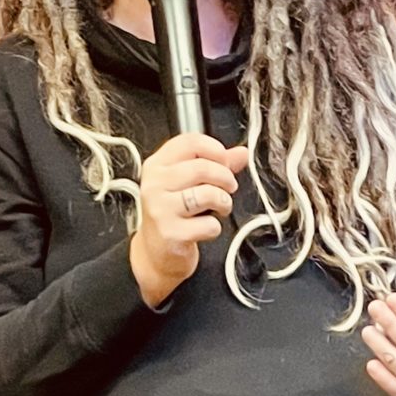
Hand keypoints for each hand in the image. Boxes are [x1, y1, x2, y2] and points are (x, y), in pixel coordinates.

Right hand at [130, 133, 248, 307]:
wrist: (154, 253)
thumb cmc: (172, 214)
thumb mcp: (188, 184)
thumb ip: (215, 165)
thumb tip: (241, 153)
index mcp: (157, 165)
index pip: (190, 142)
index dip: (216, 150)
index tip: (224, 162)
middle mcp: (155, 184)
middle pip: (202, 167)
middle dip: (226, 178)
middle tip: (227, 189)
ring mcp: (161, 209)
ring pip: (208, 194)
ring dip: (224, 202)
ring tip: (219, 208)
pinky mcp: (171, 233)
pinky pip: (208, 224)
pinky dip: (214, 228)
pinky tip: (204, 229)